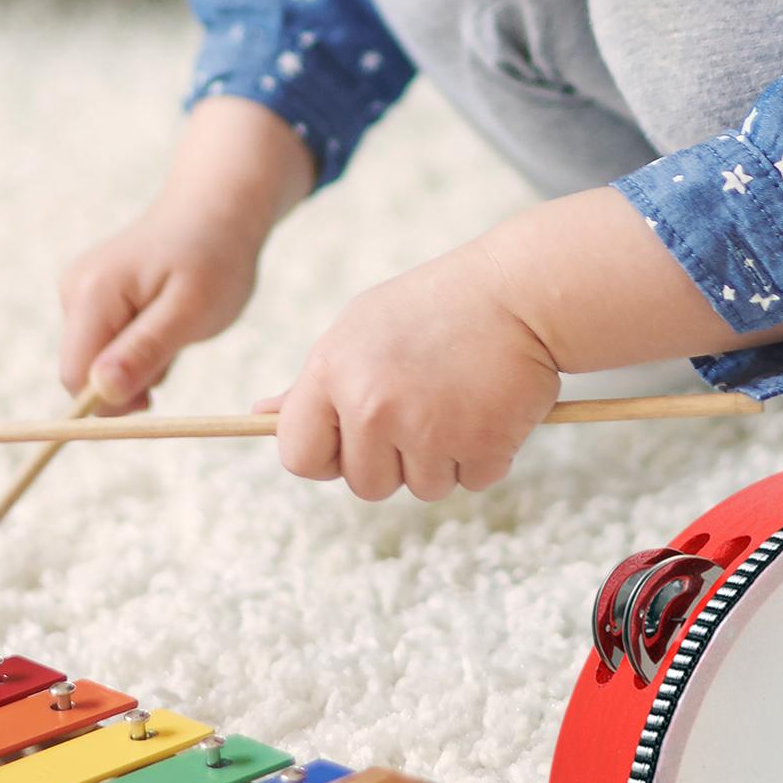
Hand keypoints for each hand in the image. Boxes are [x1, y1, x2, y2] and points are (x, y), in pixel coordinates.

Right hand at [58, 199, 261, 413]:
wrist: (216, 214)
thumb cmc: (213, 260)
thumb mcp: (190, 313)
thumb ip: (145, 351)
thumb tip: (103, 392)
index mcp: (92, 295)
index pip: (75, 375)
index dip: (110, 403)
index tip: (155, 402)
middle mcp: (76, 293)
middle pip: (83, 371)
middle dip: (129, 382)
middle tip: (175, 352)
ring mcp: (82, 294)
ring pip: (101, 362)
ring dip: (141, 364)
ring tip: (177, 330)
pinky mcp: (97, 300)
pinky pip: (112, 346)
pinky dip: (143, 349)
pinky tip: (168, 324)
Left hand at [255, 241, 561, 501]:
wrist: (520, 294)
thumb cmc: (437, 309)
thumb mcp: (362, 330)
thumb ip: (318, 381)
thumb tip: (262, 417)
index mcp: (333, 372)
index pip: (299, 455)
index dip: (327, 459)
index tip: (353, 445)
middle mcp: (372, 405)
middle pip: (366, 484)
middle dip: (396, 463)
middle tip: (427, 412)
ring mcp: (427, 429)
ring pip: (424, 488)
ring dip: (446, 459)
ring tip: (462, 403)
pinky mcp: (481, 445)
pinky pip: (474, 481)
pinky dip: (489, 456)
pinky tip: (493, 409)